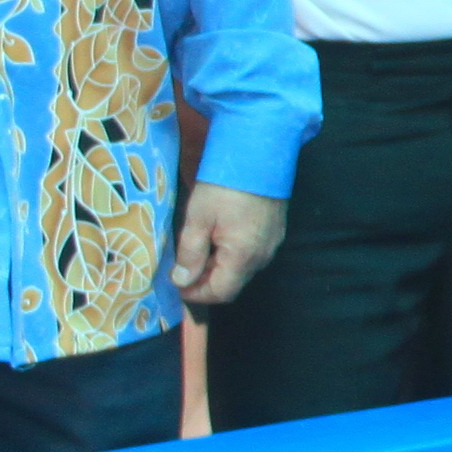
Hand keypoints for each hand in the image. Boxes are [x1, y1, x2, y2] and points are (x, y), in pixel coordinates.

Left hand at [169, 184, 286, 306]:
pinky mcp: (275, 232)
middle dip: (206, 282)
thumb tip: (181, 281)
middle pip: (232, 283)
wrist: (260, 156)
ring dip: (219, 268)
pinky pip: (252, 255)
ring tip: (199, 252)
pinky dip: (233, 256)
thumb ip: (190, 253)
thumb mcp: (198, 218)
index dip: (196, 295)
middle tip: (183, 268)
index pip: (220, 293)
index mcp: (242, 257)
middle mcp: (261, 257)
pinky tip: (219, 238)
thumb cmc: (225, 186)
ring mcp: (272, 245)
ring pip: (242, 270)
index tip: (176, 285)